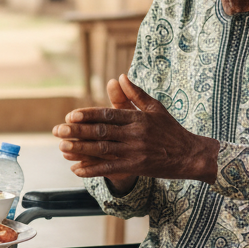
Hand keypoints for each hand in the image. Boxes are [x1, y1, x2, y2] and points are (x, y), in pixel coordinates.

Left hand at [52, 75, 219, 184]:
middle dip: (77, 131)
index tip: (71, 116)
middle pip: (101, 132)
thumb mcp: (156, 108)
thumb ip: (136, 94)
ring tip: (62, 148)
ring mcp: (135, 151)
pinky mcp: (136, 167)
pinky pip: (110, 169)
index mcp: (138, 118)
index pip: (108, 115)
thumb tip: (119, 77)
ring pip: (102, 150)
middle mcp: (135, 134)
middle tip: (57, 131)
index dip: (88, 115)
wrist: (191, 155)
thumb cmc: (172, 130)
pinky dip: (92, 170)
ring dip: (80, 149)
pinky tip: (77, 170)